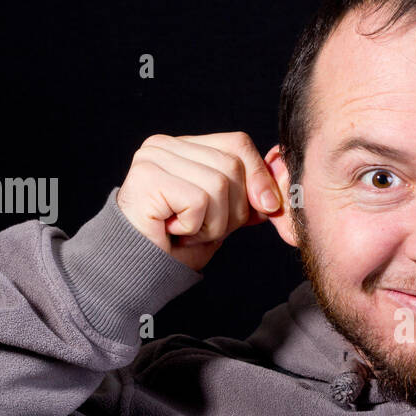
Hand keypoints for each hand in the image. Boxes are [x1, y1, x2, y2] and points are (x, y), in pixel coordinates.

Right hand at [116, 132, 283, 271]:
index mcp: (185, 147)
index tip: (267, 208)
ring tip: (188, 231)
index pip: (238, 144)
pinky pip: (199, 201)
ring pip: (219, 185)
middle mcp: (165, 144)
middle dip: (234, 209)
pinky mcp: (148, 177)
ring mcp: (153, 157)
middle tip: (206, 228)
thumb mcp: (224, 217)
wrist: (136, 271)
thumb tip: (278, 192)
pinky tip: (174, 231)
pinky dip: (196, 227)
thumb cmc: (176, 245)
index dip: (260, 177)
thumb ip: (249, 198)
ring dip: (213, 223)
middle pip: (233, 166)